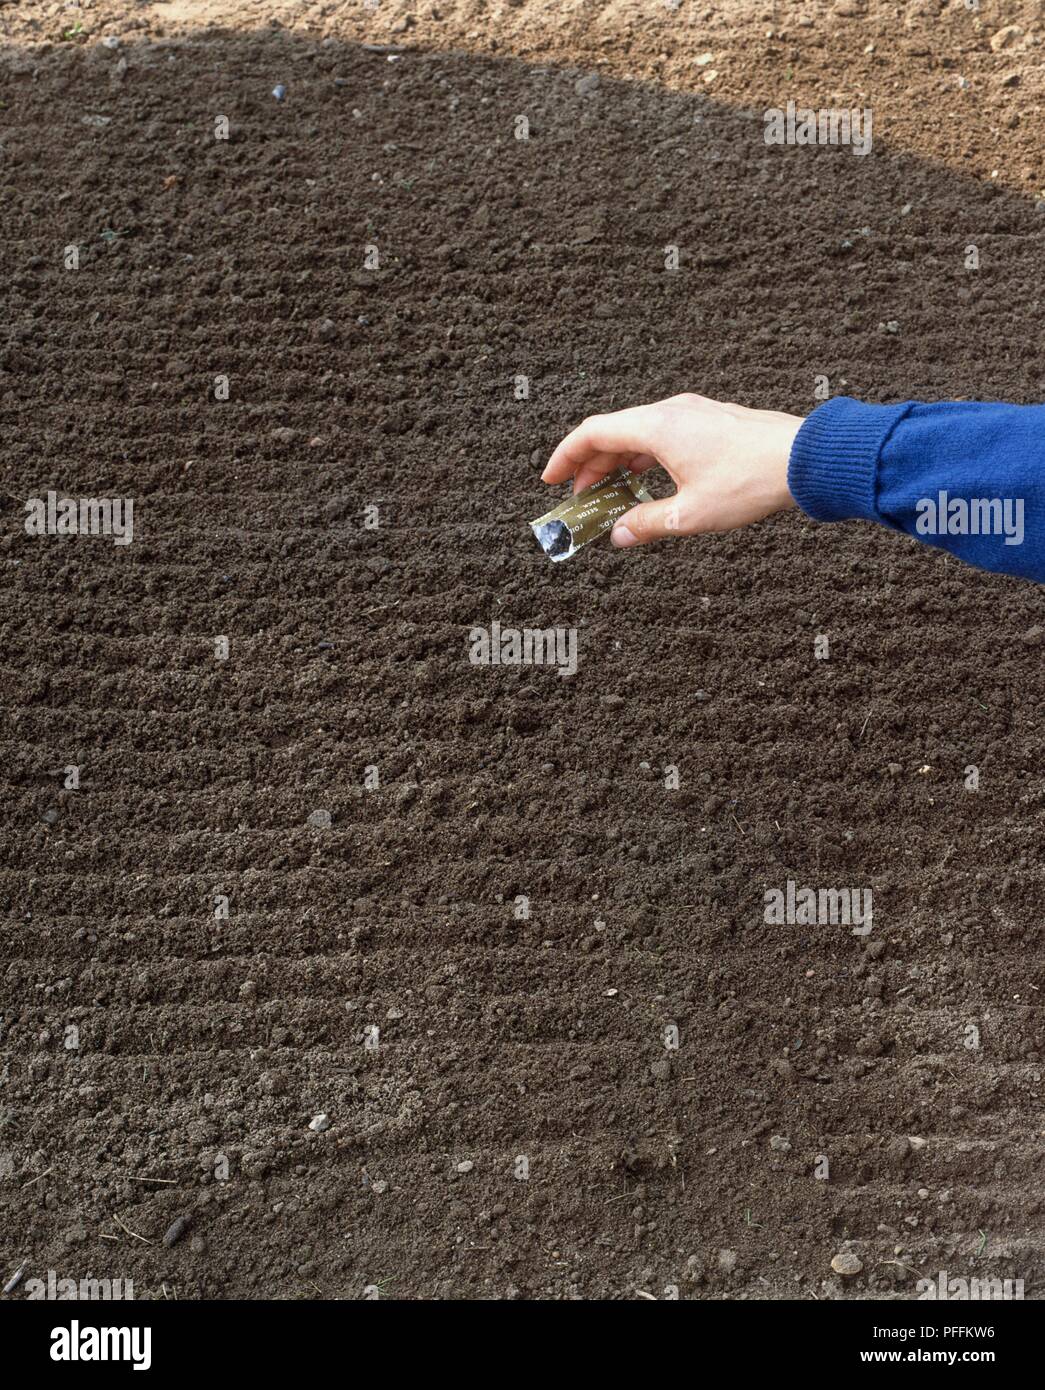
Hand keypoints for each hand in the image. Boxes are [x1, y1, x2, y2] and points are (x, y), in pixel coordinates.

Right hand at [541, 393, 803, 547]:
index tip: (550, 480)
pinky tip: (650, 481)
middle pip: (614, 432)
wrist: (806, 459)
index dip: (565, 457)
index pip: (592, 433)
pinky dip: (645, 457)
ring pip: (640, 433)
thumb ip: (646, 524)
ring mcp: (694, 413)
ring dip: (619, 462)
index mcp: (657, 427)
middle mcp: (671, 411)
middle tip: (578, 498)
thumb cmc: (750, 481)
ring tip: (611, 493)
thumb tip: (618, 534)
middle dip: (590, 466)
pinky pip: (664, 434)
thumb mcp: (689, 515)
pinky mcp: (712, 421)